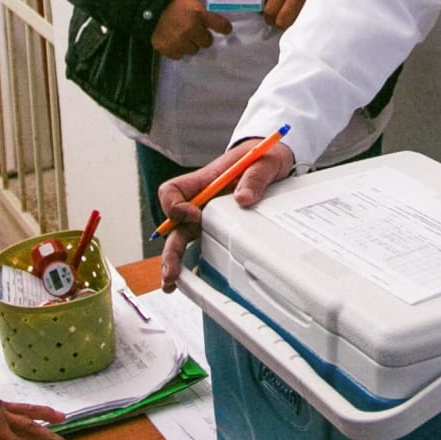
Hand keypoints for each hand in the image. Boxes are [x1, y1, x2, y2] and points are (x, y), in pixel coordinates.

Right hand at [150, 0, 232, 58]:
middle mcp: (191, 29)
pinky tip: (173, 42)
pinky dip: (177, 50)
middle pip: (207, 42)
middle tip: (195, 32)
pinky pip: (179, 55)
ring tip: (181, 37)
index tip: (226, 30)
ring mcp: (180, 40)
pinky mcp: (168, 49)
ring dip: (189, 44)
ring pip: (193, 50)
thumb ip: (199, 10)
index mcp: (198, 14)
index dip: (224, 28)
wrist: (146, 6)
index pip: (219, 25)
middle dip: (202, 37)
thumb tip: (207, 20)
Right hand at [157, 136, 296, 287]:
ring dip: (175, 259)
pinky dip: (194, 261)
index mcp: (204, 181)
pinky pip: (200, 243)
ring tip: (172, 283)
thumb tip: (243, 199)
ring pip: (183, 237)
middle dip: (171, 248)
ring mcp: (207, 214)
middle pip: (174, 223)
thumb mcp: (263, 162)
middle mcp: (200, 200)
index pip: (172, 191)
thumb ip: (254, 179)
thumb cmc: (261, 157)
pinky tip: (192, 280)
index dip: (177, 206)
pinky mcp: (217, 225)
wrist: (270, 159)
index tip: (196, 215)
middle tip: (172, 270)